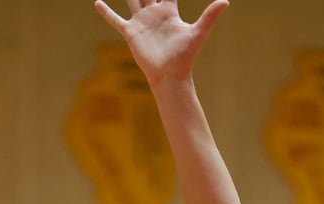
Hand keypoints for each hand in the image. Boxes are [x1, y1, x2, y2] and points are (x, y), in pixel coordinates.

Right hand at [94, 0, 227, 84]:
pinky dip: (107, 12)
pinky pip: (116, 20)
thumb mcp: (198, 33)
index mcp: (169, 12)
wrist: (170, 76)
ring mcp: (142, 22)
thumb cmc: (185, 57)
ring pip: (132, 0)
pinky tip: (97, 2)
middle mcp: (154, 14)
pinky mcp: (131, 33)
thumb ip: (210, 16)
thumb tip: (226, 1)